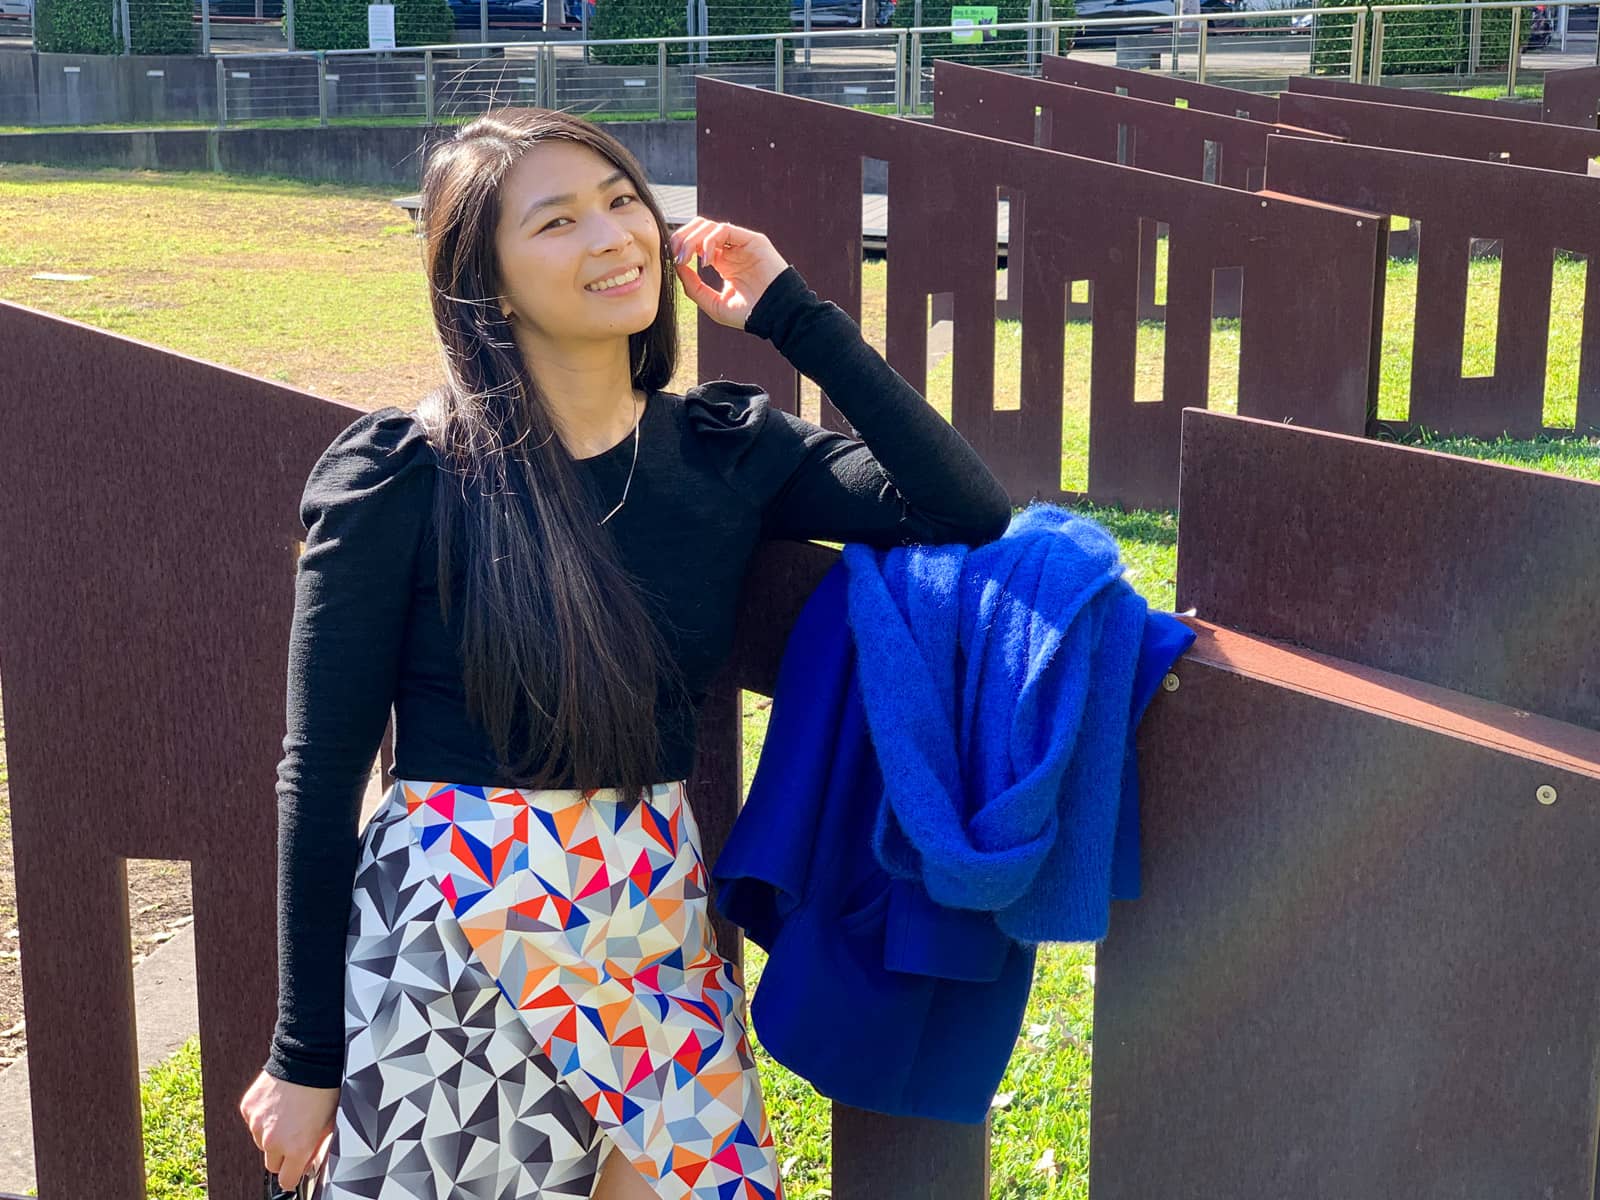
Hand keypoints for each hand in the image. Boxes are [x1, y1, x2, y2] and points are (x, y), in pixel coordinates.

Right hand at [239, 1069, 339, 1192]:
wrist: (307, 1058)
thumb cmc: (324, 1088)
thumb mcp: (330, 1123)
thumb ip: (318, 1148)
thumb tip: (311, 1162)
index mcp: (296, 1147)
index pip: (287, 1181)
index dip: (294, 1173)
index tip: (297, 1167)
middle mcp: (273, 1140)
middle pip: (272, 1164)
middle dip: (282, 1155)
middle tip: (295, 1135)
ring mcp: (257, 1124)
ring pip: (261, 1141)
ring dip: (272, 1134)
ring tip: (289, 1113)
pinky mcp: (248, 1108)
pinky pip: (253, 1122)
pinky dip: (263, 1116)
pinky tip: (278, 1102)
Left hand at [670, 217, 789, 329]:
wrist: (776, 317)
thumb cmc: (750, 314)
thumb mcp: (714, 304)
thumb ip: (694, 288)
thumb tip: (677, 267)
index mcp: (723, 262)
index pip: (696, 242)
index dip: (680, 246)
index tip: (672, 261)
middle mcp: (731, 250)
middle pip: (699, 229)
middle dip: (682, 238)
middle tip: (676, 256)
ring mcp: (742, 244)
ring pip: (708, 225)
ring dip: (692, 239)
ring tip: (687, 258)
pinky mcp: (752, 240)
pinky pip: (724, 230)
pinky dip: (709, 241)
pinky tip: (707, 260)